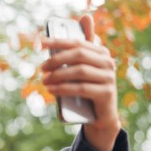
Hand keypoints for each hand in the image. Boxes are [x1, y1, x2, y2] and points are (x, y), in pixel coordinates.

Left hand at [41, 14, 120, 150]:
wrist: (99, 116)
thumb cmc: (85, 90)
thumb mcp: (78, 72)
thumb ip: (72, 55)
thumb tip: (61, 33)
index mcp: (101, 52)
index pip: (78, 42)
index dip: (59, 41)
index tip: (41, 43)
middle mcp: (108, 62)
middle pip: (79, 55)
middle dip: (57, 59)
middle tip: (42, 68)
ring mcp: (109, 77)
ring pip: (80, 71)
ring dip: (58, 75)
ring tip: (44, 81)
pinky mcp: (106, 93)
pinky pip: (81, 88)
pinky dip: (63, 88)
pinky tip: (51, 90)